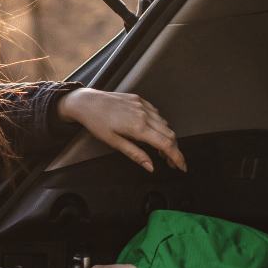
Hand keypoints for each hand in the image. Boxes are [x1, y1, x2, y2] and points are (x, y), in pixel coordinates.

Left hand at [57, 89, 185, 172]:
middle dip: (174, 150)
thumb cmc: (96, 122)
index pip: (166, 144)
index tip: (181, 166)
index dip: (177, 157)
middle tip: (170, 162)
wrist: (86, 102)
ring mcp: (143, 105)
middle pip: (170, 134)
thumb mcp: (113, 142)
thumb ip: (135, 154)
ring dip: (167, 138)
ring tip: (159, 149)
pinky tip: (151, 131)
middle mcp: (144, 114)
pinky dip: (159, 125)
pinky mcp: (140, 100)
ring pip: (165, 124)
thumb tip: (151, 166)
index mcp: (138, 127)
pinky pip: (156, 114)